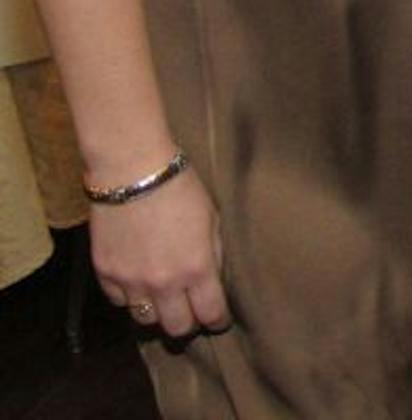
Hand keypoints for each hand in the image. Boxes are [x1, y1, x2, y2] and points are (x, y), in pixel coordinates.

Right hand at [90, 168, 229, 337]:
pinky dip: (130, 296)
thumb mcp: (211, 219)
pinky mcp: (105, 273)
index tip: (218, 320)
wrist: (133, 172)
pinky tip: (137, 283)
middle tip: (191, 313)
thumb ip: (213, 255)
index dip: (217, 321)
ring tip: (163, 300)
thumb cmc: (181, 189)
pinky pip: (119, 301)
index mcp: (196, 268)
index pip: (210, 313)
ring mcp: (130, 281)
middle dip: (188, 324)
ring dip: (157, 312)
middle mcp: (163, 282)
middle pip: (176, 328)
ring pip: (145, 320)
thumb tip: (213, 281)